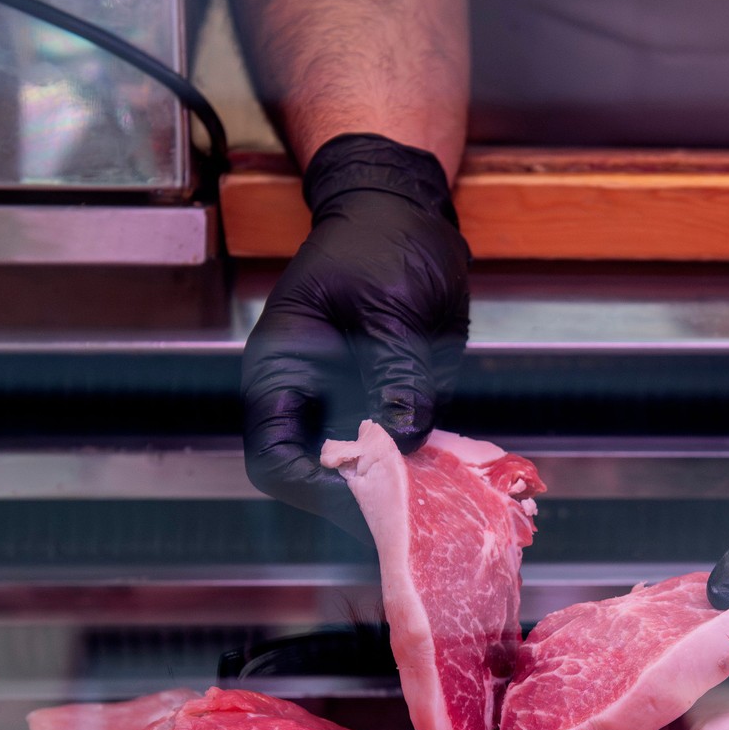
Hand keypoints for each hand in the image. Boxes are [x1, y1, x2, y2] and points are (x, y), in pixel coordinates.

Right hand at [242, 133, 469, 522]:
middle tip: (414, 518)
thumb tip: (403, 434)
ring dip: (398, 490)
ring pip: (360, 473)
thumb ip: (396, 369)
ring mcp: (345, 403)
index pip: (275, 456)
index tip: (368, 501)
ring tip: (440, 501)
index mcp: (284, 367)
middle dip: (362, 502)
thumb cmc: (381, 240)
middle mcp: (308, 396)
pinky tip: (453, 472)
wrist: (404, 211)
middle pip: (315, 479)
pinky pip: (396, 451)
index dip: (315, 490)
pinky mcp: (382, 404)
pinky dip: (421, 466)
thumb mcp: (394, 300)